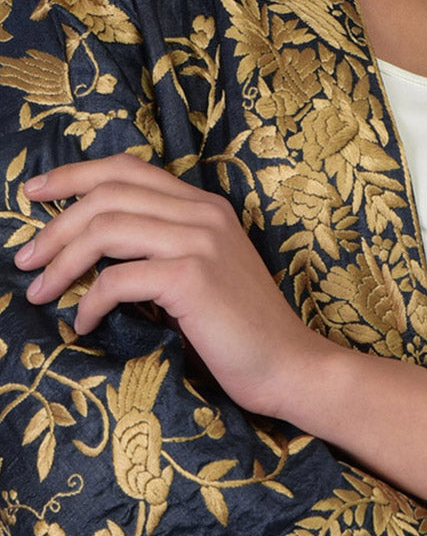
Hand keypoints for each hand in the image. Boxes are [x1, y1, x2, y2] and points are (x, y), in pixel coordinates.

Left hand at [15, 153, 329, 414]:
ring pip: (105, 230)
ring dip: (60, 262)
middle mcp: (203, 213)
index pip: (128, 169)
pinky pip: (117, 279)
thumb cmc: (241, 331)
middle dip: (54, 225)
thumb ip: (162, 247)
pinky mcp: (192, 278)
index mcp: (205, 205)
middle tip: (24, 258)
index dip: (73, 175)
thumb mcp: (202, 273)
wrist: (290, 366)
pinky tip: (84, 323)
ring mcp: (200, 242)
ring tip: (39, 292)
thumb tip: (91, 247)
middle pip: (107, 195)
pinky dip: (89, 301)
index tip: (33, 193)